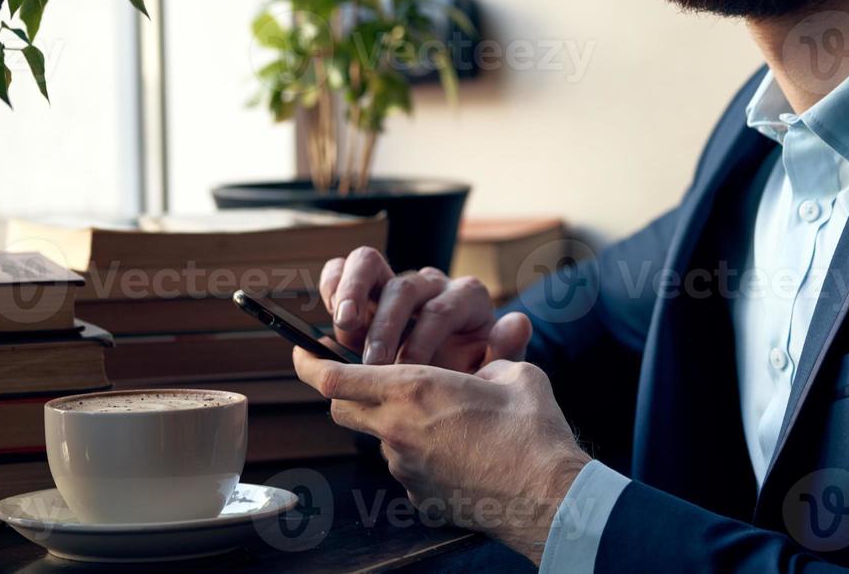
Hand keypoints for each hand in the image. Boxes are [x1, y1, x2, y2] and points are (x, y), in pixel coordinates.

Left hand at [293, 347, 589, 562]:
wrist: (547, 495)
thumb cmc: (532, 430)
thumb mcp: (513, 374)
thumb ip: (487, 362)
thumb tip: (486, 366)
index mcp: (414, 390)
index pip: (335, 378)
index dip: (310, 363)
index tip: (301, 352)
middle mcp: (398, 430)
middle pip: (342, 408)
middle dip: (346, 391)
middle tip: (368, 378)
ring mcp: (405, 468)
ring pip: (380, 437)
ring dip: (396, 423)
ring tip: (446, 419)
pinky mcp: (419, 496)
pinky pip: (407, 466)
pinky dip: (422, 453)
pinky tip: (460, 452)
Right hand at [319, 245, 531, 370]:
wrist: (452, 376)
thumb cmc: (473, 373)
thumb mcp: (497, 369)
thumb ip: (507, 350)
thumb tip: (518, 322)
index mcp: (466, 299)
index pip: (443, 308)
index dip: (424, 337)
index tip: (410, 369)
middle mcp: (431, 284)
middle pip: (404, 287)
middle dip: (386, 324)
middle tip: (373, 360)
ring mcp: (396, 282)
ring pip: (368, 264)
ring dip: (351, 294)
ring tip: (342, 328)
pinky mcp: (366, 288)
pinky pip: (343, 270)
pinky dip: (332, 285)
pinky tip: (326, 315)